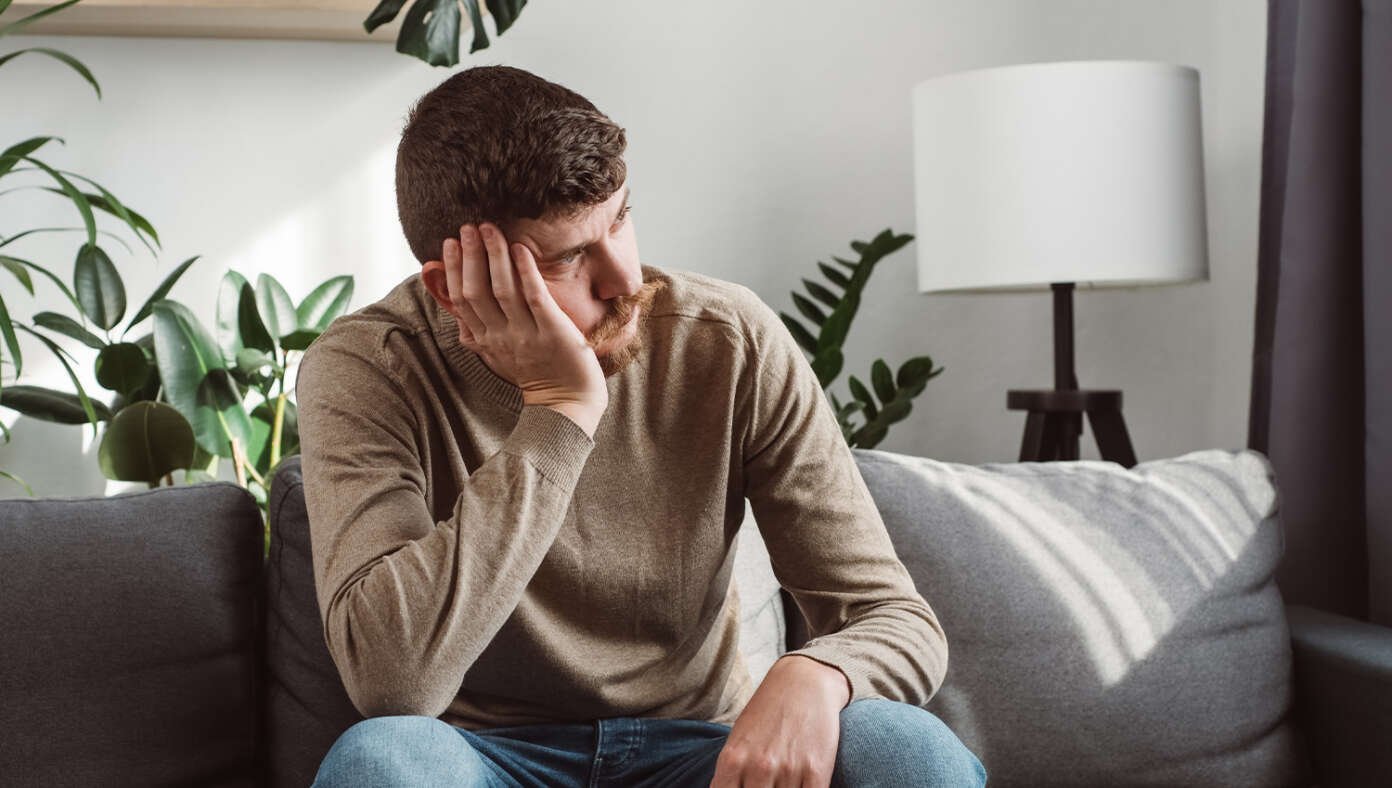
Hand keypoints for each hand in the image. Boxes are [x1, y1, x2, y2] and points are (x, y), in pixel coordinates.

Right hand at [429, 222, 607, 427]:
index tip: (449, 243)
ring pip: (502, 290)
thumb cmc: (535, 372)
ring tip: (488, 229)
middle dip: (469, 256)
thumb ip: (477, 331)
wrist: (567, 402)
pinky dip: (526, 272)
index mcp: (486, 340)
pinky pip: (535, 297)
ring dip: (494, 256)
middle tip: (466, 228)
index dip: (453, 270)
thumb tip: (454, 308)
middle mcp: (501, 336)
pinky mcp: (552, 331)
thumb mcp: (497, 353)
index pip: (461, 300)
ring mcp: (526, 334)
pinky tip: (521, 248)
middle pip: (476, 291)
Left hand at [709, 655, 848, 787]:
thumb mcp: (738, 738)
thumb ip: (730, 773)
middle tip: (767, 783)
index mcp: (733, 759)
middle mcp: (759, 766)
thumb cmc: (768, 712)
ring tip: (783, 781)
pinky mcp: (817, 770)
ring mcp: (788, 769)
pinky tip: (802, 785)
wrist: (805, 681)